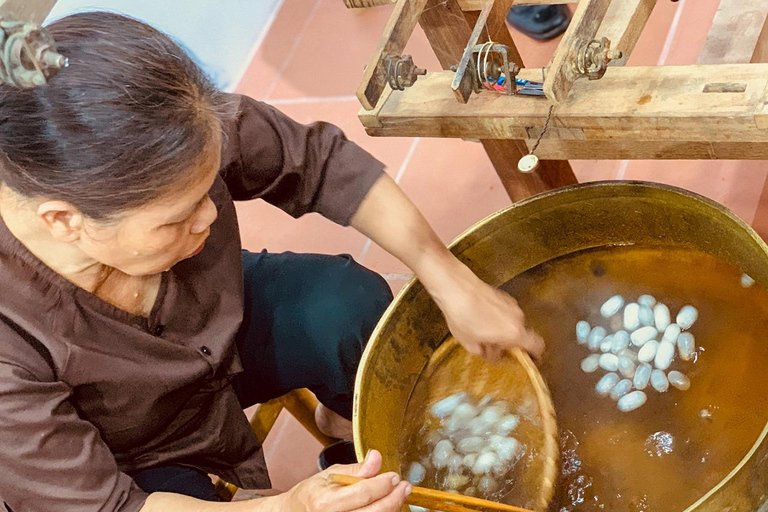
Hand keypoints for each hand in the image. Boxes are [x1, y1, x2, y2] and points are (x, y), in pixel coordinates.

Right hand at [282, 450, 410, 511]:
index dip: (382, 484)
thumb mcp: (328, 476)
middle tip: (404, 487)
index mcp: (325, 503)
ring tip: (398, 496)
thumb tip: (376, 457)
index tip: (394, 476)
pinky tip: (386, 507)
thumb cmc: (310, 495)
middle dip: (393, 499)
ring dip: (390, 509)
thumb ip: (355, 470)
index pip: (363, 493)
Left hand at [433, 267, 544, 361]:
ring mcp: (512, 305)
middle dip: (510, 344)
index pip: (538, 346)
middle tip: (493, 347)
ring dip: (504, 330)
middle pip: (522, 336)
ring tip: (482, 331)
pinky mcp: (504, 295)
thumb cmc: (463, 317)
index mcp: (514, 333)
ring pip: (514, 323)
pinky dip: (499, 318)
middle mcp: (518, 318)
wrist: (456, 287)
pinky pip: (507, 313)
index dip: (535, 355)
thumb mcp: (470, 344)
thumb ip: (487, 354)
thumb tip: (493, 355)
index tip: (527, 360)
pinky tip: (481, 317)